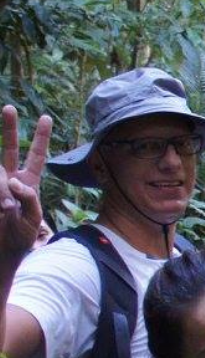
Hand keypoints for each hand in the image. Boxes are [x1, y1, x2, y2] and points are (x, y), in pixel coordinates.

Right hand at [0, 106, 51, 258]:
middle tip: (9, 108)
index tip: (46, 118)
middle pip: (10, 147)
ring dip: (1, 191)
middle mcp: (11, 178)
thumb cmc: (21, 238)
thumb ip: (28, 197)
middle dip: (9, 127)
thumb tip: (13, 180)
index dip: (41, 138)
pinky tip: (0, 209)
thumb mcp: (33, 218)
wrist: (2, 250)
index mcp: (29, 183)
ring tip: (4, 210)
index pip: (36, 156)